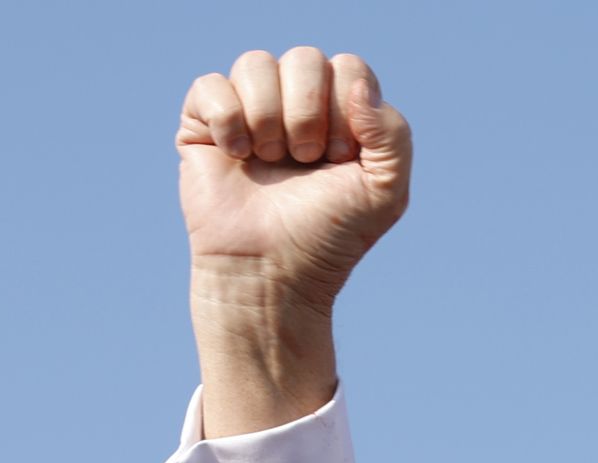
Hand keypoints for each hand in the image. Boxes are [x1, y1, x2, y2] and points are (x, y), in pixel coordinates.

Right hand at [177, 47, 411, 435]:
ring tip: (271, 160)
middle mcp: (295, 103)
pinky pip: (211, 85)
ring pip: (255, 63)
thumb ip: (393, 135)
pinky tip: (236, 157)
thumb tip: (357, 85)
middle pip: (304, 58)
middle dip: (308, 113)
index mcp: (342, 112)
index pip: (348, 67)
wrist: (273, 270)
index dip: (345, 110)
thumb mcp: (386, 191)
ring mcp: (249, 109)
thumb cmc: (330, 234)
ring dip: (268, 118)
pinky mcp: (203, 123)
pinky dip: (228, 122)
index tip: (339, 159)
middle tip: (305, 161)